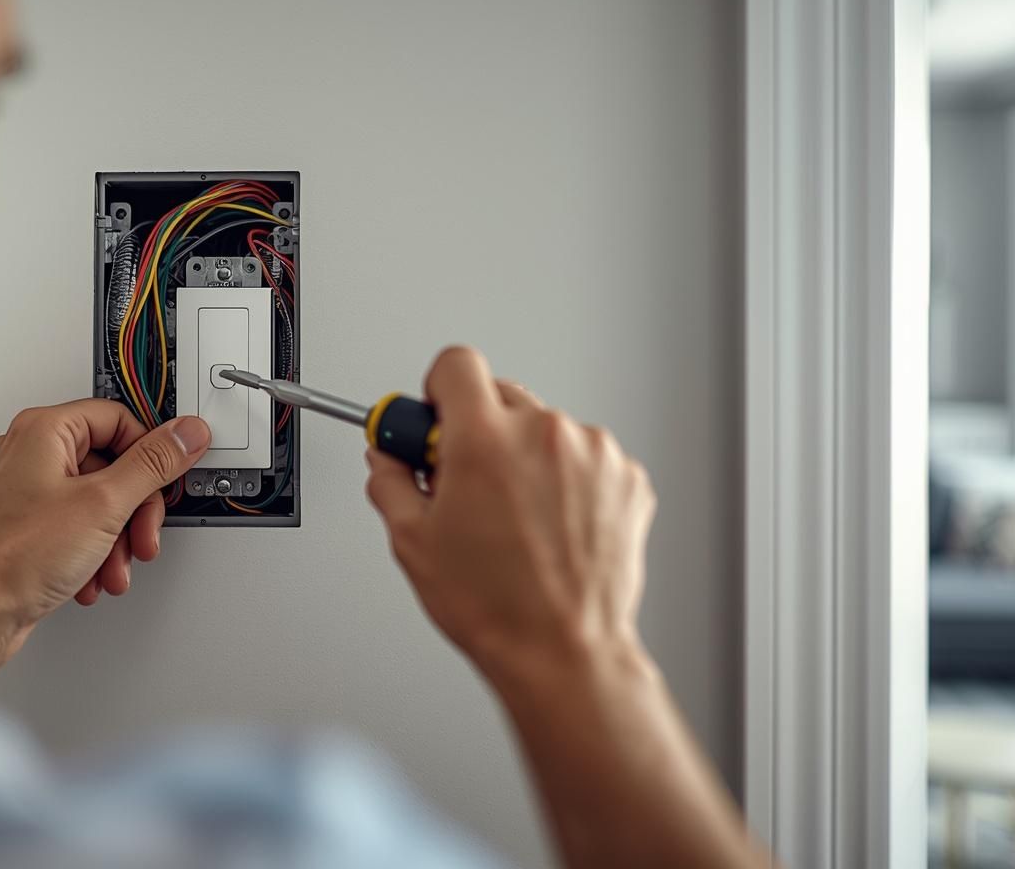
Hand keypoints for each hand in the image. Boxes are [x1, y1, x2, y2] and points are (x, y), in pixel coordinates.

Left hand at [0, 400, 209, 694]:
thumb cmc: (12, 558)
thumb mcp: (104, 504)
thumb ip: (152, 465)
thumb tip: (185, 434)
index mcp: (44, 431)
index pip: (118, 420)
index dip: (149, 452)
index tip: (167, 477)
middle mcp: (30, 454)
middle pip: (110, 466)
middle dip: (133, 510)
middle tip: (141, 536)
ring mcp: (25, 492)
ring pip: (95, 503)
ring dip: (115, 540)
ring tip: (114, 566)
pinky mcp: (25, 527)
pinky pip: (74, 528)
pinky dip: (91, 553)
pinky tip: (90, 577)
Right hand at [364, 346, 656, 678]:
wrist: (564, 650)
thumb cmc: (496, 606)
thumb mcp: (413, 542)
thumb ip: (391, 480)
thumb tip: (387, 458)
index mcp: (484, 440)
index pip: (455, 364)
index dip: (437, 391)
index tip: (435, 418)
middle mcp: (544, 433)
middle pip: (500, 394)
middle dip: (478, 430)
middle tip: (467, 482)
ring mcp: (593, 453)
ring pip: (545, 428)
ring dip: (526, 457)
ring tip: (516, 518)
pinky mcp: (627, 476)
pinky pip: (585, 457)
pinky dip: (568, 480)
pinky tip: (552, 526)